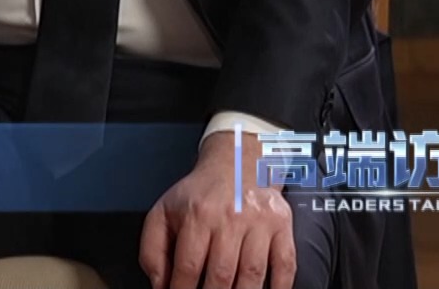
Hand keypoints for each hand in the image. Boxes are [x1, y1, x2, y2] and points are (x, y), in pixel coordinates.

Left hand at [141, 131, 296, 288]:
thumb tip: (159, 285)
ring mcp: (258, 222)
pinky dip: (279, 287)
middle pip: (221, 274)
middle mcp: (229, 217)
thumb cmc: (199, 195)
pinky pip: (285, 264)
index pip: (188, 265)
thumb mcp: (164, 212)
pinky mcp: (281, 225)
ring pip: (253, 274)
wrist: (235, 162)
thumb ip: (153, 250)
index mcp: (196, 214)